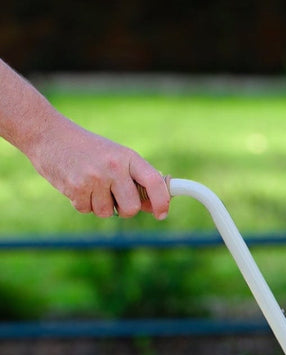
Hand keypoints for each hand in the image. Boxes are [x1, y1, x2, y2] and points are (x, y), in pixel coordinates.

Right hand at [30, 116, 169, 219]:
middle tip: (113, 196)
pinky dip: (83, 203)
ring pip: (107, 213)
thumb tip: (153, 207)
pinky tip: (77, 184)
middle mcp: (114, 167)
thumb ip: (135, 180)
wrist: (47, 134)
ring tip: (90, 184)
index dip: (162, 202)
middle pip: (131, 208)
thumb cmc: (87, 149)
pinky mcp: (76, 187)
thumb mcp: (115, 156)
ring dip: (99, 205)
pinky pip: (87, 210)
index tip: (161, 214)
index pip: (155, 183)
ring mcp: (94, 178)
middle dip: (124, 209)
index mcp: (128, 157)